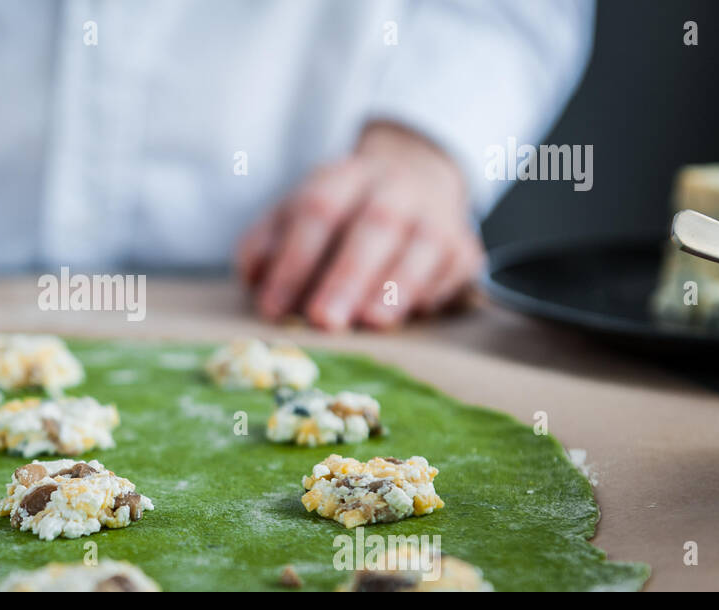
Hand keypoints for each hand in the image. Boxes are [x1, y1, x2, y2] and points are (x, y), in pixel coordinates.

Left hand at [237, 121, 483, 330]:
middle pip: (374, 225)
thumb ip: (265, 244)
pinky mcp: (466, 248)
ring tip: (371, 323)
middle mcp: (395, 188)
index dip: (293, 260)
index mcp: (345, 176)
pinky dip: (432, 294)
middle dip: (347, 275)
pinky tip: (409, 317)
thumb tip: (252, 278)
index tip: (272, 307)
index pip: (317, 210)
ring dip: (396, 287)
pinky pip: (454, 270)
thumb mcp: (294, 215)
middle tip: (323, 320)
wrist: (414, 181)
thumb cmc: (341, 214)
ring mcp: (436, 215)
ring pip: (422, 245)